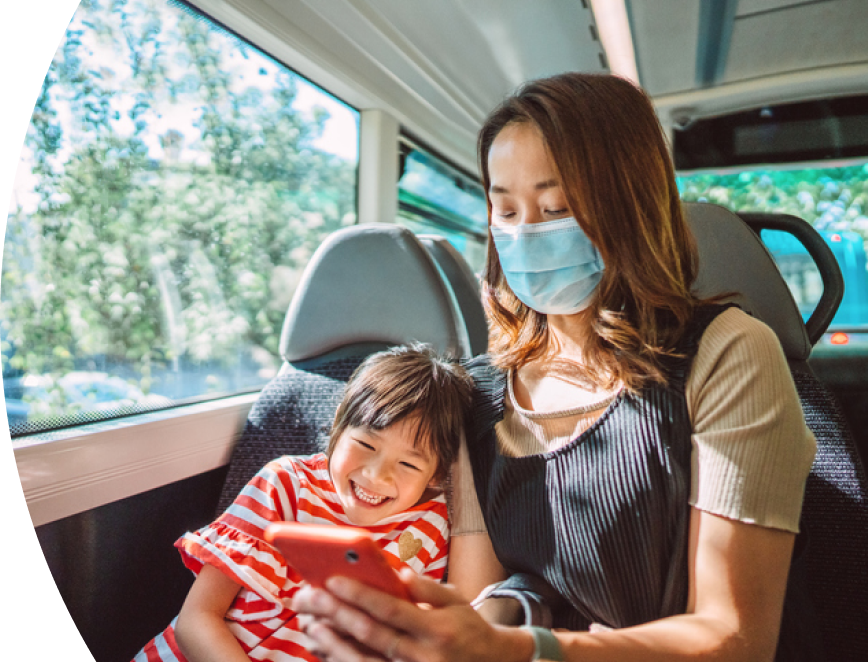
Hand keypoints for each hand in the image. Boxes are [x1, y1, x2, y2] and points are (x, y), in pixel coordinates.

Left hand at [292, 568, 533, 661]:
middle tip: (312, 597)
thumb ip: (427, 587)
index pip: (391, 610)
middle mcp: (423, 656)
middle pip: (372, 635)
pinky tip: (325, 647)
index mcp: (437, 628)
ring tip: (311, 623)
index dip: (360, 595)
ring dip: (334, 643)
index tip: (333, 579)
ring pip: (365, 661)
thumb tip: (398, 572)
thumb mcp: (456, 601)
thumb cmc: (466, 627)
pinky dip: (344, 661)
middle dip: (338, 614)